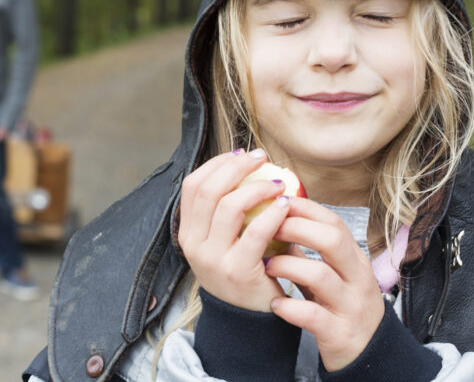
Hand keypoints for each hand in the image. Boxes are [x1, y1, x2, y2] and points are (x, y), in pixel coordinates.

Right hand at [177, 148, 290, 311]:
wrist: (250, 319)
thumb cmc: (245, 270)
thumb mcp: (227, 240)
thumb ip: (232, 209)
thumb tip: (254, 164)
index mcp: (188, 232)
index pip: (193, 185)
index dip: (216, 164)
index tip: (241, 154)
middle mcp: (194, 244)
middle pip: (209, 190)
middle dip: (237, 167)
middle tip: (262, 158)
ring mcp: (213, 259)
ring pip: (229, 207)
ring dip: (256, 188)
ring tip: (278, 183)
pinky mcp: (237, 271)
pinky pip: (254, 233)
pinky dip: (272, 214)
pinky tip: (286, 205)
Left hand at [265, 198, 385, 370]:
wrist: (371, 356)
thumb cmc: (345, 308)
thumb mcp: (337, 275)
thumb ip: (313, 252)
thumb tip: (280, 221)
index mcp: (355, 260)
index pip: (334, 223)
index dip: (305, 208)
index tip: (279, 201)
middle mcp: (357, 279)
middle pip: (332, 240)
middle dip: (297, 229)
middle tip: (269, 231)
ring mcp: (350, 306)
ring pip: (320, 275)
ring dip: (288, 267)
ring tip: (267, 267)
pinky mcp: (339, 333)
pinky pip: (313, 315)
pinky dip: (291, 307)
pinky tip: (276, 304)